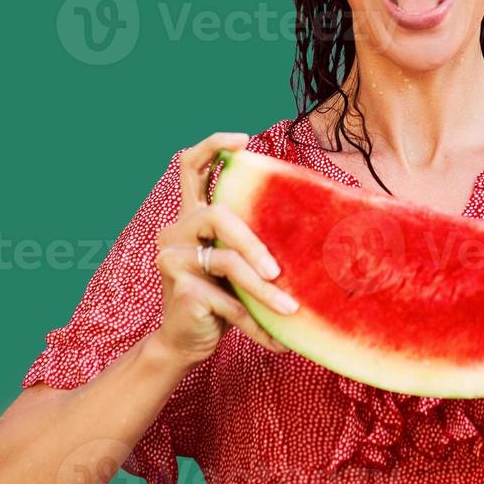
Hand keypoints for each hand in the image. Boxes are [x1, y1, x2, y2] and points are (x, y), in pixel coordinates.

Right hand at [152, 132, 298, 366]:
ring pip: (227, 261)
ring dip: (262, 290)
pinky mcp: (180, 288)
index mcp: (191, 218)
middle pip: (216, 215)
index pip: (190, 168)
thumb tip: (312, 230)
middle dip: (252, 242)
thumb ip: (252, 241)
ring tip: (289, 309)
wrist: (187, 343)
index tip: (243, 140)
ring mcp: (172, 258)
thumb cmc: (221, 297)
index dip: (212, 146)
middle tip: (277, 271)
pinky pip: (228, 299)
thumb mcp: (236, 264)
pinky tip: (276, 340)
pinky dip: (255, 321)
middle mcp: (175, 231)